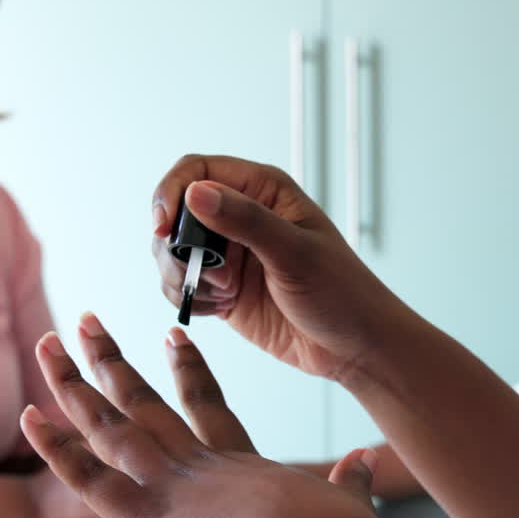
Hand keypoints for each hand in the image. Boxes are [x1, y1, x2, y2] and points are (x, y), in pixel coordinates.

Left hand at [19, 315, 386, 517]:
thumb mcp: (348, 506)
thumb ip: (352, 482)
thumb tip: (366, 461)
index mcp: (241, 463)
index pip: (208, 405)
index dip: (187, 370)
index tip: (172, 334)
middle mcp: (198, 462)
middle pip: (143, 402)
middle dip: (111, 360)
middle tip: (87, 322)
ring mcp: (169, 484)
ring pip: (109, 426)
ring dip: (74, 386)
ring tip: (49, 344)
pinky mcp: (145, 515)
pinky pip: (88, 478)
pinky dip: (57, 448)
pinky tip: (31, 416)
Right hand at [151, 155, 412, 380]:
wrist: (355, 347)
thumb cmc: (342, 292)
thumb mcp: (295, 253)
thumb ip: (245, 221)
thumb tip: (195, 192)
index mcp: (262, 190)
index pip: (196, 170)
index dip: (171, 193)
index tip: (164, 227)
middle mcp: (239, 216)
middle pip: (175, 213)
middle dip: (174, 246)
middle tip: (202, 275)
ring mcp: (228, 254)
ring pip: (171, 252)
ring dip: (180, 275)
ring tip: (222, 295)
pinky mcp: (222, 289)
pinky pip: (181, 285)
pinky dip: (189, 299)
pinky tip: (222, 310)